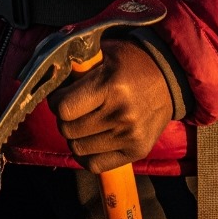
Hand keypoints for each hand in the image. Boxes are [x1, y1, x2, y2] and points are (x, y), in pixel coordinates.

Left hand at [47, 39, 173, 172]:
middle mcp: (121, 114)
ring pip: (78, 148)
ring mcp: (130, 136)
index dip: (56, 102)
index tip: (60, 95)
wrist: (169, 78)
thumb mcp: (103, 53)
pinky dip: (85, 155)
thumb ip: (77, 66)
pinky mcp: (137, 151)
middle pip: (68, 130)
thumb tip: (49, 78)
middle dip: (63, 119)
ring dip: (74, 137)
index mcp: (110, 86)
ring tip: (82, 122)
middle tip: (70, 109)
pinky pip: (95, 165)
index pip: (64, 108)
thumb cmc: (129, 62)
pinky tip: (89, 140)